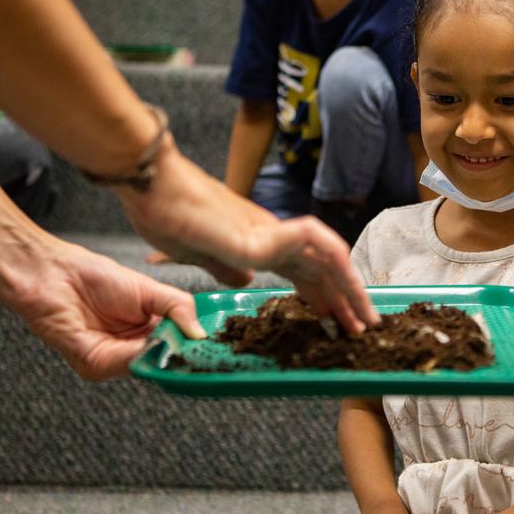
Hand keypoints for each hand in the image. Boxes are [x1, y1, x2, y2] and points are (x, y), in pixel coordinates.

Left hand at [9, 236, 204, 380]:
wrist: (52, 272)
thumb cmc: (93, 276)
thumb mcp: (150, 290)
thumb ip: (179, 309)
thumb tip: (202, 333)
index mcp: (148, 334)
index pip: (179, 348)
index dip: (197, 348)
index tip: (219, 346)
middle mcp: (132, 351)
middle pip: (167, 362)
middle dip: (188, 357)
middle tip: (213, 350)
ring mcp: (113, 361)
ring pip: (150, 366)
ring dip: (168, 354)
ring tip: (188, 341)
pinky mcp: (94, 364)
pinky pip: (127, 364)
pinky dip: (144, 353)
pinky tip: (156, 339)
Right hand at [117, 140, 378, 334]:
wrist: (148, 183)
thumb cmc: (164, 212)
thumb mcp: (198, 253)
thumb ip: (224, 266)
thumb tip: (246, 280)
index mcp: (257, 242)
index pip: (302, 274)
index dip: (323, 298)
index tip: (338, 322)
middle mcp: (271, 235)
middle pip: (321, 269)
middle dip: (346, 299)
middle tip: (366, 329)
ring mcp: (267, 231)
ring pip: (326, 256)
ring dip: (349, 286)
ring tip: (363, 319)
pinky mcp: (256, 234)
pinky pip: (308, 239)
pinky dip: (330, 256)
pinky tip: (345, 278)